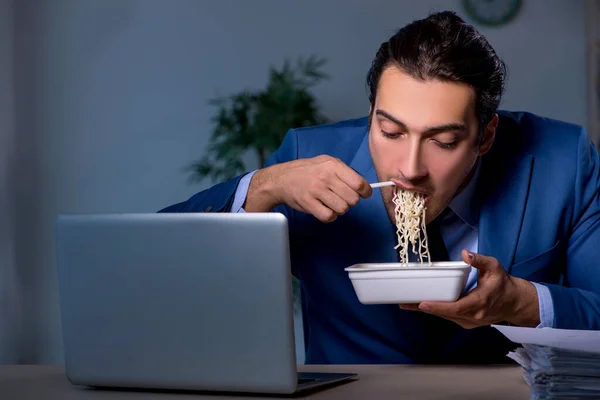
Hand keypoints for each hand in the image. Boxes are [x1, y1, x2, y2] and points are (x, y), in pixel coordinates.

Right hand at [244, 155, 371, 221]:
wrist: (282, 179)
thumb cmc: (307, 171)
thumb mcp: (326, 162)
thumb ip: (345, 172)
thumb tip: (364, 187)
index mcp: (333, 165)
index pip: (359, 183)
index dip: (365, 192)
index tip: (363, 194)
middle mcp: (325, 177)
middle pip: (353, 199)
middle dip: (350, 201)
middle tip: (341, 198)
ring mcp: (316, 190)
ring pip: (343, 209)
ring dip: (339, 209)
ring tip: (331, 203)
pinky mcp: (308, 203)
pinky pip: (329, 216)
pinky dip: (329, 216)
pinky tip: (324, 209)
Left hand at [399, 250, 540, 328]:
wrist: (514, 302)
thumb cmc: (503, 283)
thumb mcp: (494, 267)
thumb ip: (480, 260)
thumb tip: (466, 254)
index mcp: (479, 303)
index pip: (455, 308)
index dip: (438, 307)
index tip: (422, 304)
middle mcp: (473, 316)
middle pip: (445, 314)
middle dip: (424, 308)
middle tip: (404, 302)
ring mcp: (469, 322)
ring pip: (445, 317)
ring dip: (427, 311)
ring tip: (407, 304)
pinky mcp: (466, 322)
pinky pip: (448, 317)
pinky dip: (436, 311)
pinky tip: (421, 306)